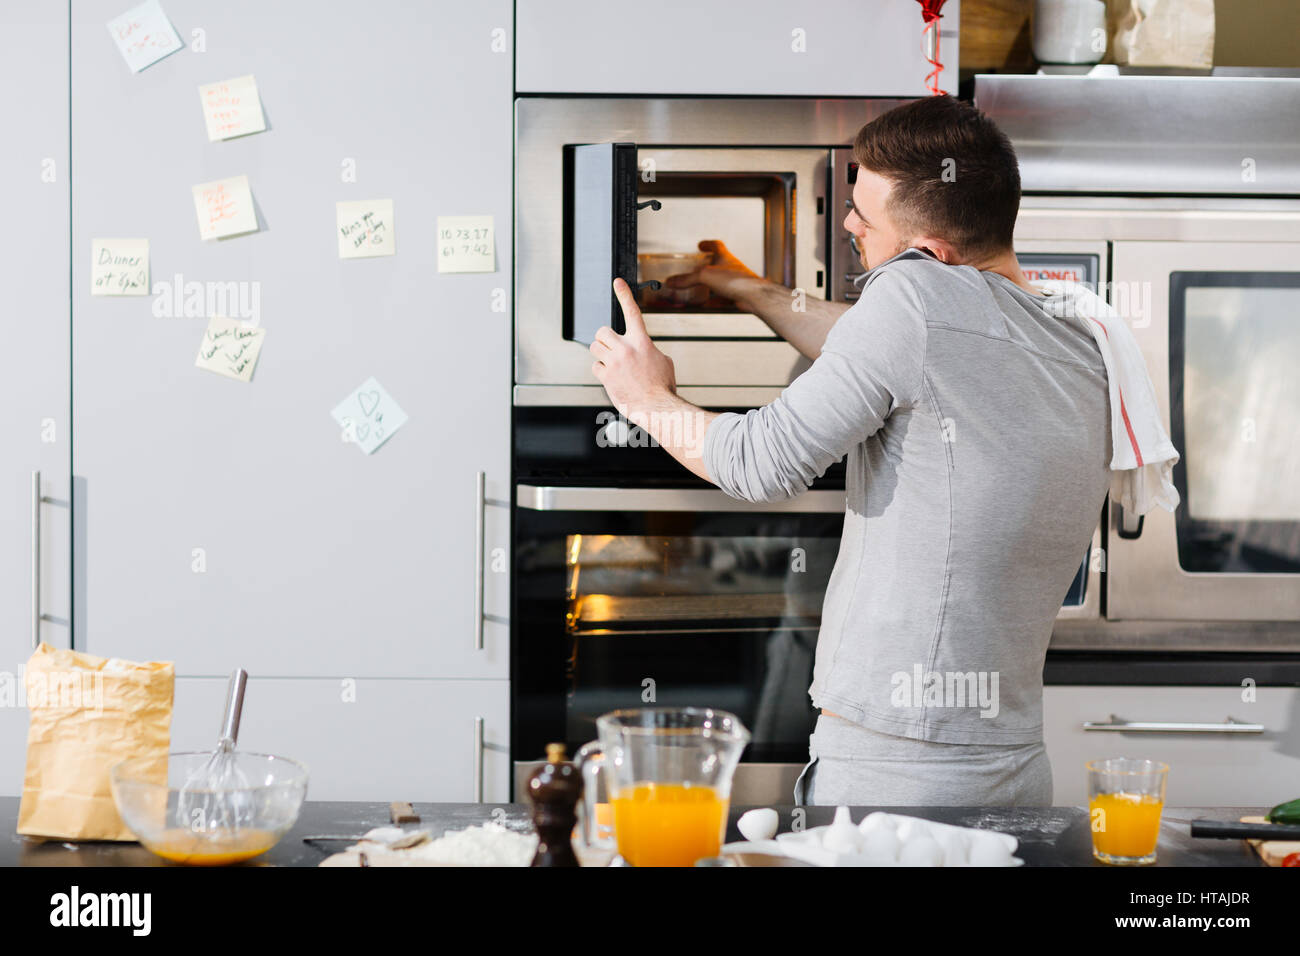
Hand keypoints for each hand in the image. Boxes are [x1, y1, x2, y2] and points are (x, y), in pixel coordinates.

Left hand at [590, 278, 677, 421]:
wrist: (657, 407)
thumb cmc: (662, 387)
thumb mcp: (663, 361)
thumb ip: (648, 350)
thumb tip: (642, 351)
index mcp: (642, 342)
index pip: (632, 312)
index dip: (624, 295)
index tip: (617, 282)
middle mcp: (626, 349)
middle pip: (602, 332)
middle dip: (604, 339)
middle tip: (612, 348)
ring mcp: (614, 362)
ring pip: (594, 348)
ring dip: (601, 354)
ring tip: (612, 363)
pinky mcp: (606, 376)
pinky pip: (595, 366)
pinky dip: (601, 371)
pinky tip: (613, 378)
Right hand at [664, 239, 762, 304]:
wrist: (753, 296)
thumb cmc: (736, 280)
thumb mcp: (705, 276)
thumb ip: (687, 279)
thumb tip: (673, 281)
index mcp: (725, 257)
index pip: (717, 245)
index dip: (708, 244)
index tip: (701, 244)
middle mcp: (732, 268)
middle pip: (720, 263)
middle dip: (709, 265)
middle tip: (700, 266)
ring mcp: (736, 281)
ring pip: (722, 280)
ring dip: (711, 283)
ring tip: (701, 287)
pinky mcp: (737, 295)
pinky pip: (723, 296)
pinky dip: (714, 299)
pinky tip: (708, 303)